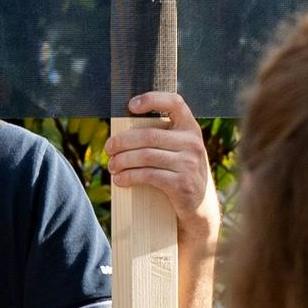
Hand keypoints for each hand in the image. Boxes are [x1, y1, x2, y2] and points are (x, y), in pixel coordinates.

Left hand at [107, 94, 219, 251]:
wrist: (198, 208)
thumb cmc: (180, 174)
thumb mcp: (179, 150)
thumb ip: (161, 137)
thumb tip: (121, 131)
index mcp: (190, 128)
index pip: (175, 103)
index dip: (152, 99)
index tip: (130, 105)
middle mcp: (192, 142)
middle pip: (148, 135)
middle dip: (122, 142)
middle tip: (108, 149)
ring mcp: (189, 163)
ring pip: (145, 156)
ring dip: (122, 161)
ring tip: (111, 166)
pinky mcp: (182, 184)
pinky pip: (148, 175)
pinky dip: (129, 177)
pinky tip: (120, 180)